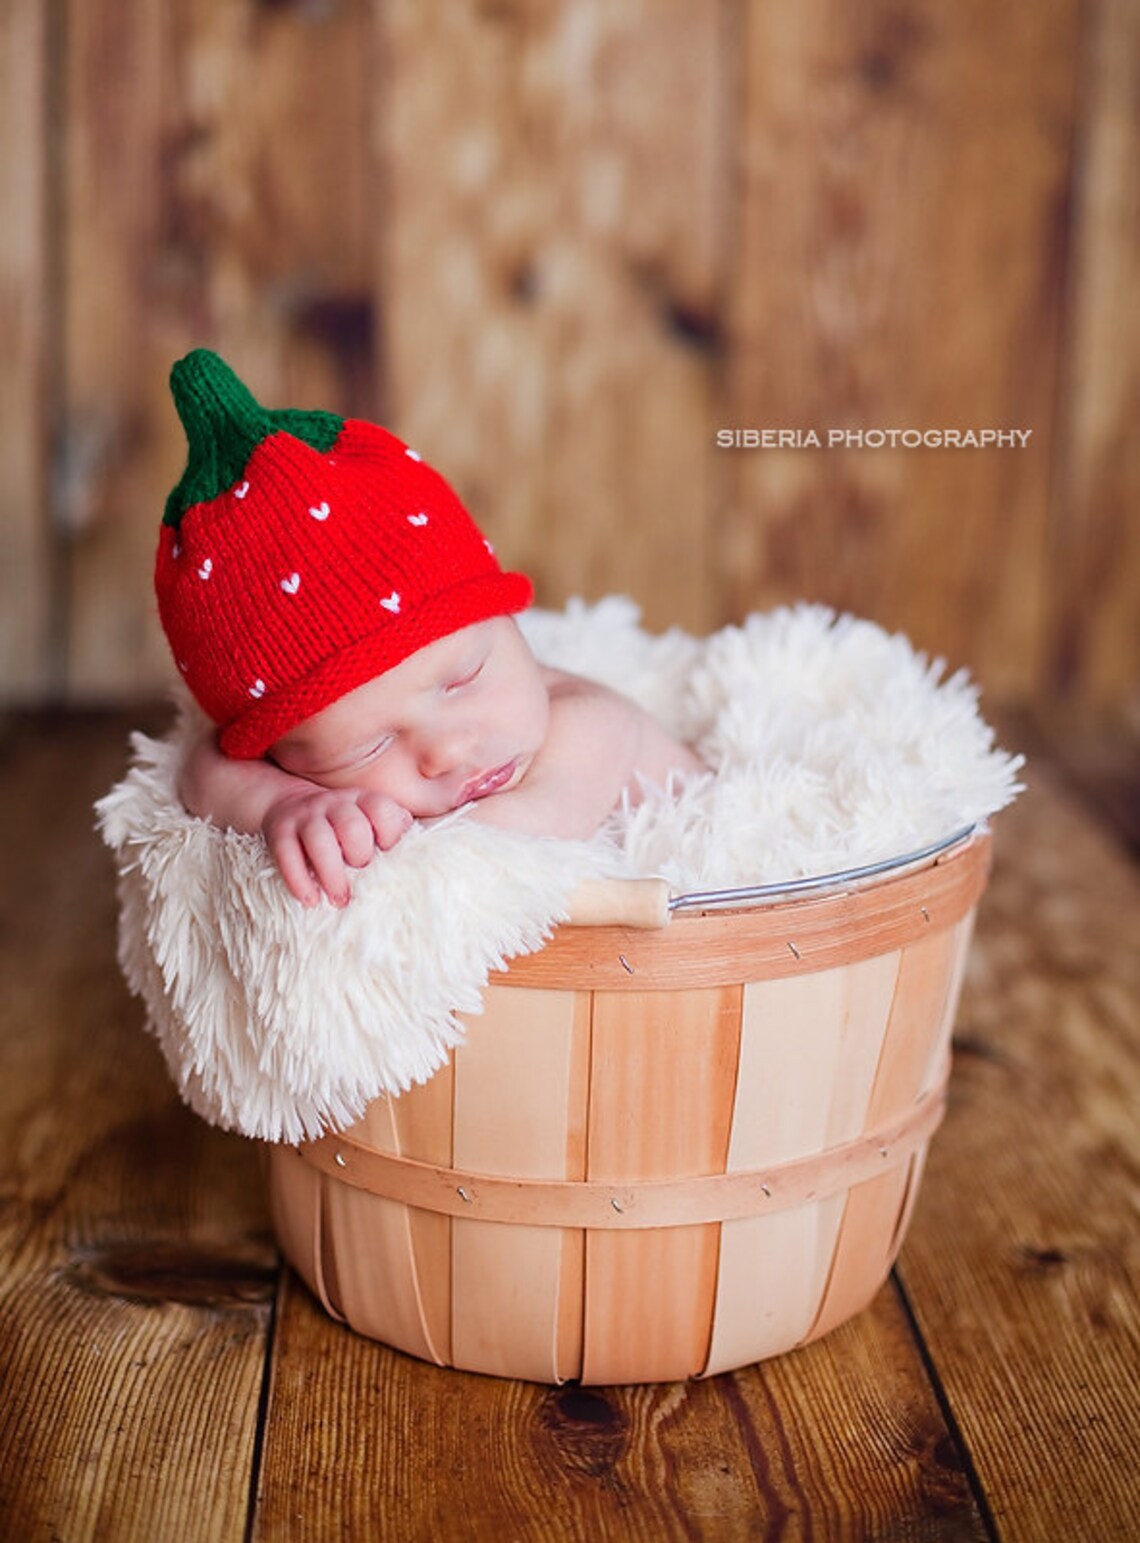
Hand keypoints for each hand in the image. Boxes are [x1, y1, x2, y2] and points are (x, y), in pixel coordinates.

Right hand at [262, 787, 412, 907]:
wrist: (290, 804)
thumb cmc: (342, 823)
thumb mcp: (367, 818)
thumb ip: (392, 829)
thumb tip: (417, 853)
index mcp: (362, 800)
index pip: (381, 809)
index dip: (388, 832)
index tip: (387, 852)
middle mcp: (334, 804)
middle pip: (351, 825)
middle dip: (359, 854)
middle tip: (361, 874)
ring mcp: (305, 817)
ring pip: (318, 839)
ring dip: (331, 873)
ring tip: (340, 899)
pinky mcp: (280, 832)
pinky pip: (286, 854)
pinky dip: (299, 880)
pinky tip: (311, 900)